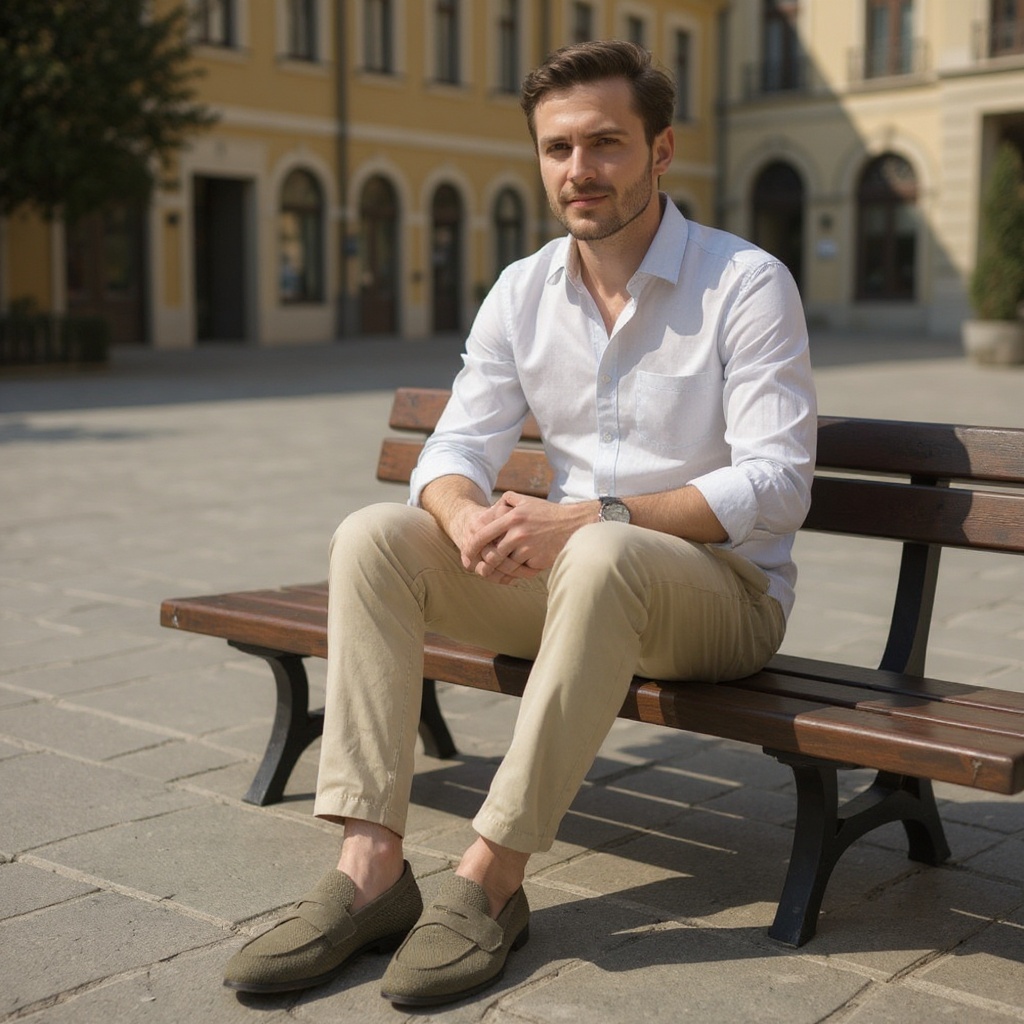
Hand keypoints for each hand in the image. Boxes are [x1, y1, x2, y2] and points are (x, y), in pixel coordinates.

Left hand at [461, 492, 593, 583]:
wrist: (573, 525)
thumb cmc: (548, 513)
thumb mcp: (527, 501)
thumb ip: (507, 500)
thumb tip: (491, 506)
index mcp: (512, 517)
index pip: (483, 534)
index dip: (471, 546)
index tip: (466, 554)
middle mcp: (518, 532)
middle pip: (491, 554)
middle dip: (484, 563)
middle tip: (481, 567)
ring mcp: (528, 547)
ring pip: (504, 565)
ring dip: (501, 569)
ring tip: (498, 570)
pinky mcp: (537, 559)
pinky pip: (519, 571)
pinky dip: (516, 572)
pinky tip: (515, 571)